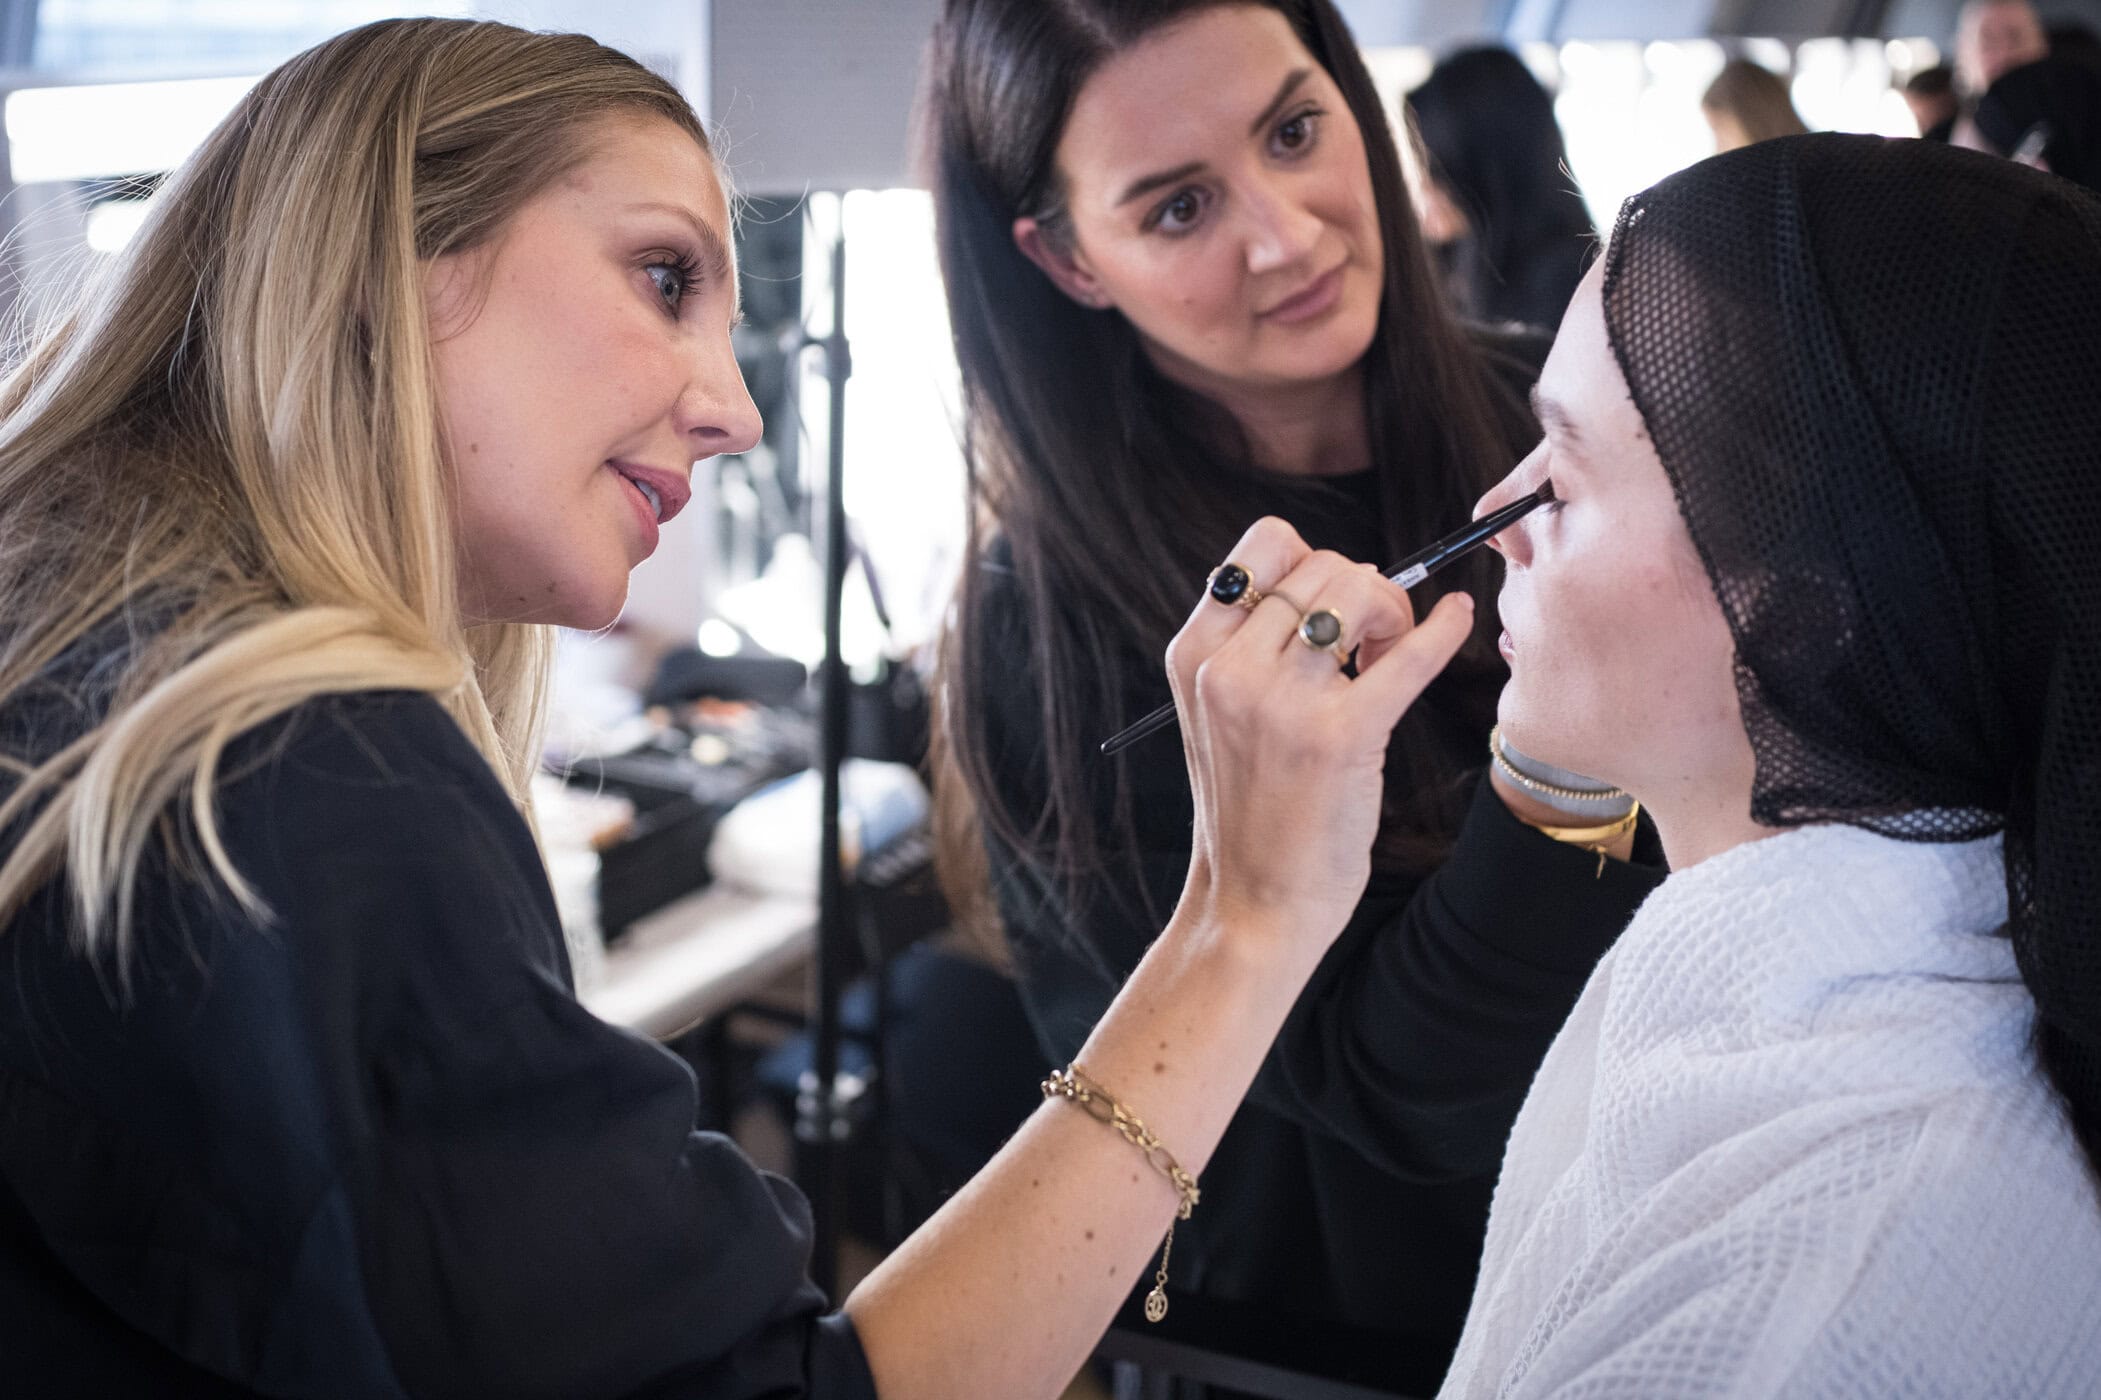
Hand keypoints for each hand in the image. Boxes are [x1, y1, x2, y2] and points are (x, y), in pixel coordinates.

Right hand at [1164, 517, 1474, 960]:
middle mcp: (1229, 670)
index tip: (1332, 604)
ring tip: (1387, 661)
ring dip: (1393, 613)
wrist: (1255, 902)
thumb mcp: (1221, 712)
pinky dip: (1443, 630)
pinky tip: (1456, 621)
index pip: (1264, 545)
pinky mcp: (1339, 738)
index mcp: (1195, 654)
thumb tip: (1350, 578)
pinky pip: (1409, 654)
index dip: (1313, 558)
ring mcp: (1281, 702)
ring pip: (1361, 590)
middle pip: (1325, 564)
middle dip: (1366, 590)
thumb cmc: (1252, 807)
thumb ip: (1256, 645)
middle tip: (1375, 644)